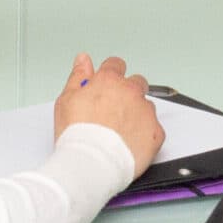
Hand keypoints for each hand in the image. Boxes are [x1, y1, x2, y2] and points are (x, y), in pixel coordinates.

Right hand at [55, 53, 163, 176]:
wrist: (92, 163)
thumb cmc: (77, 135)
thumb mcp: (66, 100)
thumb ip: (78, 76)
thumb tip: (83, 60)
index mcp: (109, 81)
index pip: (115, 65)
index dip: (110, 76)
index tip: (106, 87)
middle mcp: (131, 92)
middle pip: (136, 83)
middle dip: (127, 93)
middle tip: (113, 112)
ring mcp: (146, 111)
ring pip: (146, 106)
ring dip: (137, 114)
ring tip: (120, 133)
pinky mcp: (156, 133)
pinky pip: (154, 128)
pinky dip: (145, 134)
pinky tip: (130, 144)